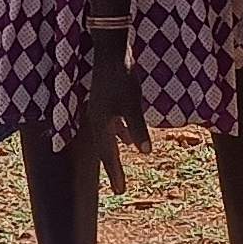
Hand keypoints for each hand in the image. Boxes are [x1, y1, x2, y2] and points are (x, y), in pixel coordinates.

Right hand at [80, 34, 151, 196]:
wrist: (111, 51)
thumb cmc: (121, 77)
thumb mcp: (132, 104)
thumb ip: (138, 128)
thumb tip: (145, 151)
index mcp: (101, 123)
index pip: (108, 155)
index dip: (115, 174)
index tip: (120, 192)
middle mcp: (97, 120)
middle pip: (106, 150)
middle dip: (113, 169)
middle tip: (120, 189)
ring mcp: (101, 110)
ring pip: (108, 138)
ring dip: (115, 153)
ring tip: (120, 168)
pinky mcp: (107, 101)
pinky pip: (112, 126)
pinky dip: (120, 134)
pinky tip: (128, 137)